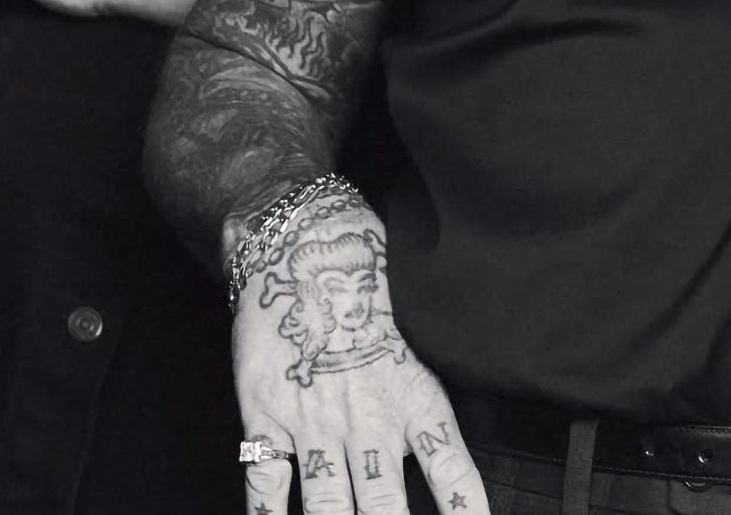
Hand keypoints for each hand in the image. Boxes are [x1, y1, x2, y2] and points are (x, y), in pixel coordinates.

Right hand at [232, 202, 488, 514]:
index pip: (451, 465)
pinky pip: (265, 488)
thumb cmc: (367, 274)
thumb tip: (450, 422)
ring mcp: (314, 423)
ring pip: (328, 511)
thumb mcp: (419, 323)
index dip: (465, 507)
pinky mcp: (265, 419)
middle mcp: (367, 416)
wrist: (301, 243)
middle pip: (384, 508)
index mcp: (414, 391)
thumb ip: (428, 379)